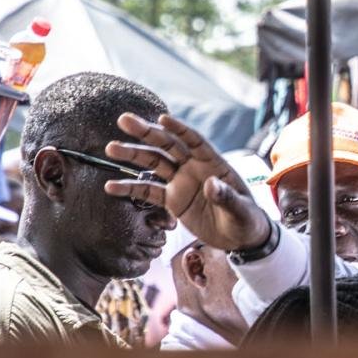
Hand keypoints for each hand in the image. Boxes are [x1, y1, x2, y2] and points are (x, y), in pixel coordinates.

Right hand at [103, 113, 271, 252]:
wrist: (240, 238)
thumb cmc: (247, 220)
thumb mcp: (240, 211)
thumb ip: (226, 197)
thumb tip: (211, 184)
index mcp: (213, 164)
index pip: (194, 141)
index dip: (179, 129)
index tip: (161, 118)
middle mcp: (194, 168)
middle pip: (168, 146)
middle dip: (147, 133)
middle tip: (124, 120)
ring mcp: (181, 183)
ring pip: (154, 164)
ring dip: (133, 155)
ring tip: (111, 148)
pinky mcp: (172, 200)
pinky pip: (148, 192)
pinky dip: (130, 189)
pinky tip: (110, 186)